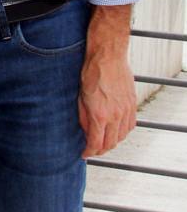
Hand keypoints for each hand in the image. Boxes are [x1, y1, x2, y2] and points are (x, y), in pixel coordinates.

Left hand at [79, 4, 136, 157]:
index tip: (84, 154)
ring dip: (112, 142)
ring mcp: (126, 110)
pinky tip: (116, 131)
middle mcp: (115, 116)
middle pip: (111, 143)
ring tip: (103, 142)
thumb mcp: (79, 98)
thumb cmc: (90, 74)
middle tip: (92, 150)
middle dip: (100, 150)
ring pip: (122, 136)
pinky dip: (123, 132)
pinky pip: (131, 125)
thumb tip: (85, 132)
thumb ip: (83, 117)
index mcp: (100, 115)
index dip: (89, 152)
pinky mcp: (132, 104)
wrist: (107, 57)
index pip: (96, 143)